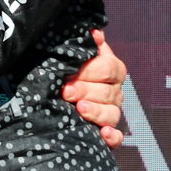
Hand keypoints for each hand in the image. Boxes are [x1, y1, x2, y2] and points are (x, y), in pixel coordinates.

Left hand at [62, 28, 127, 147]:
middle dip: (86, 91)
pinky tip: (103, 134)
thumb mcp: (72, 54)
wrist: (53, 91)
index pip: (110, 68)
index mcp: (109, 69)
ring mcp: (111, 111)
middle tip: (66, 92)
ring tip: (80, 109)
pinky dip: (112, 137)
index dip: (91, 71)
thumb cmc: (65, 68)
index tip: (69, 76)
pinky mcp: (107, 132)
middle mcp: (113, 90)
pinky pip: (117, 137)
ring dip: (97, 112)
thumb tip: (93, 33)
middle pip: (109, 92)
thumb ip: (82, 44)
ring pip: (113, 114)